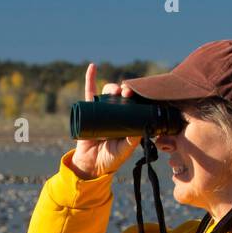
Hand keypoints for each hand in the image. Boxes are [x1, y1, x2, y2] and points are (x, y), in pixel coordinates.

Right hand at [70, 63, 141, 179]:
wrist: (91, 165)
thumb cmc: (111, 158)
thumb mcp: (125, 150)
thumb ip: (132, 141)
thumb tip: (143, 128)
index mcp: (127, 119)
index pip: (134, 103)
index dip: (137, 97)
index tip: (137, 96)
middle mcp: (116, 112)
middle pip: (122, 96)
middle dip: (125, 91)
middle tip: (127, 94)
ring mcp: (102, 110)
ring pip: (108, 93)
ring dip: (112, 88)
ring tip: (115, 91)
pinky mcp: (89, 110)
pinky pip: (89, 92)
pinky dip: (90, 78)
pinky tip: (92, 67)